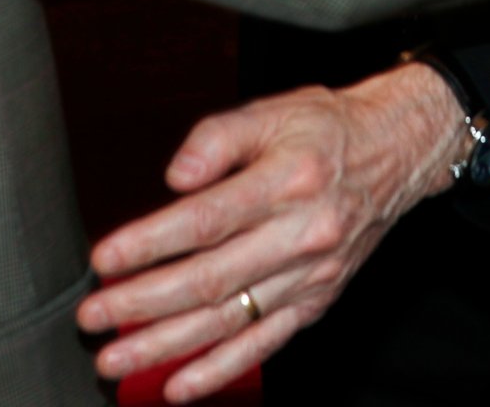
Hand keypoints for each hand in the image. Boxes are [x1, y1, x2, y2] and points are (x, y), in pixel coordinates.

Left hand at [76, 64, 464, 400]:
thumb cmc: (326, 129)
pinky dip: (221, 369)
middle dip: (142, 304)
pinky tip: (180, 384)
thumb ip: (217, 137)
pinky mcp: (316, 300)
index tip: (105, 260)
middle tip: (93, 317)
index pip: (207, 220)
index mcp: (287, 180)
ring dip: (168, 345)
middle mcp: (302, 233)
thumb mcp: (272, 110)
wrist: (396, 152)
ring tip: (118, 359)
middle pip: (210, 279)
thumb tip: (176, 177)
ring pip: (230, 319)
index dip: (150, 243)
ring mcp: (310, 274)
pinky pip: (265, 343)